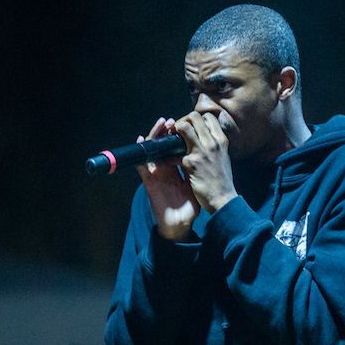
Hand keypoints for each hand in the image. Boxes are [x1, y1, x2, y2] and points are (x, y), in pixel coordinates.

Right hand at [136, 117, 199, 240]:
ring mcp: (156, 174)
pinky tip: (141, 140)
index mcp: (177, 169)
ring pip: (152, 150)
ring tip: (161, 124)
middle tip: (171, 120)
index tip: (185, 124)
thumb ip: (196, 169)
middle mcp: (165, 169)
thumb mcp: (195, 183)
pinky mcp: (149, 181)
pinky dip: (141, 153)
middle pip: (162, 145)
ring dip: (155, 136)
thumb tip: (204, 153)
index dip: (178, 135)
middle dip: (166, 131)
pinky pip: (142, 165)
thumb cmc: (189, 206)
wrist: (180, 223)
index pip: (175, 147)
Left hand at [174, 112, 237, 213]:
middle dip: (182, 121)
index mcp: (221, 140)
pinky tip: (167, 160)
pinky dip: (169, 156)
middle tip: (176, 132)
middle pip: (194, 117)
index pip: (208, 117)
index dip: (195, 119)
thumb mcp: (223, 158)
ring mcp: (203, 151)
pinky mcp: (192, 162)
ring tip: (170, 141)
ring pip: (184, 127)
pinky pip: (174, 152)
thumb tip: (202, 138)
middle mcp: (213, 142)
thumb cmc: (222, 181)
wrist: (223, 199)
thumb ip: (214, 146)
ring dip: (174, 131)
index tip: (189, 127)